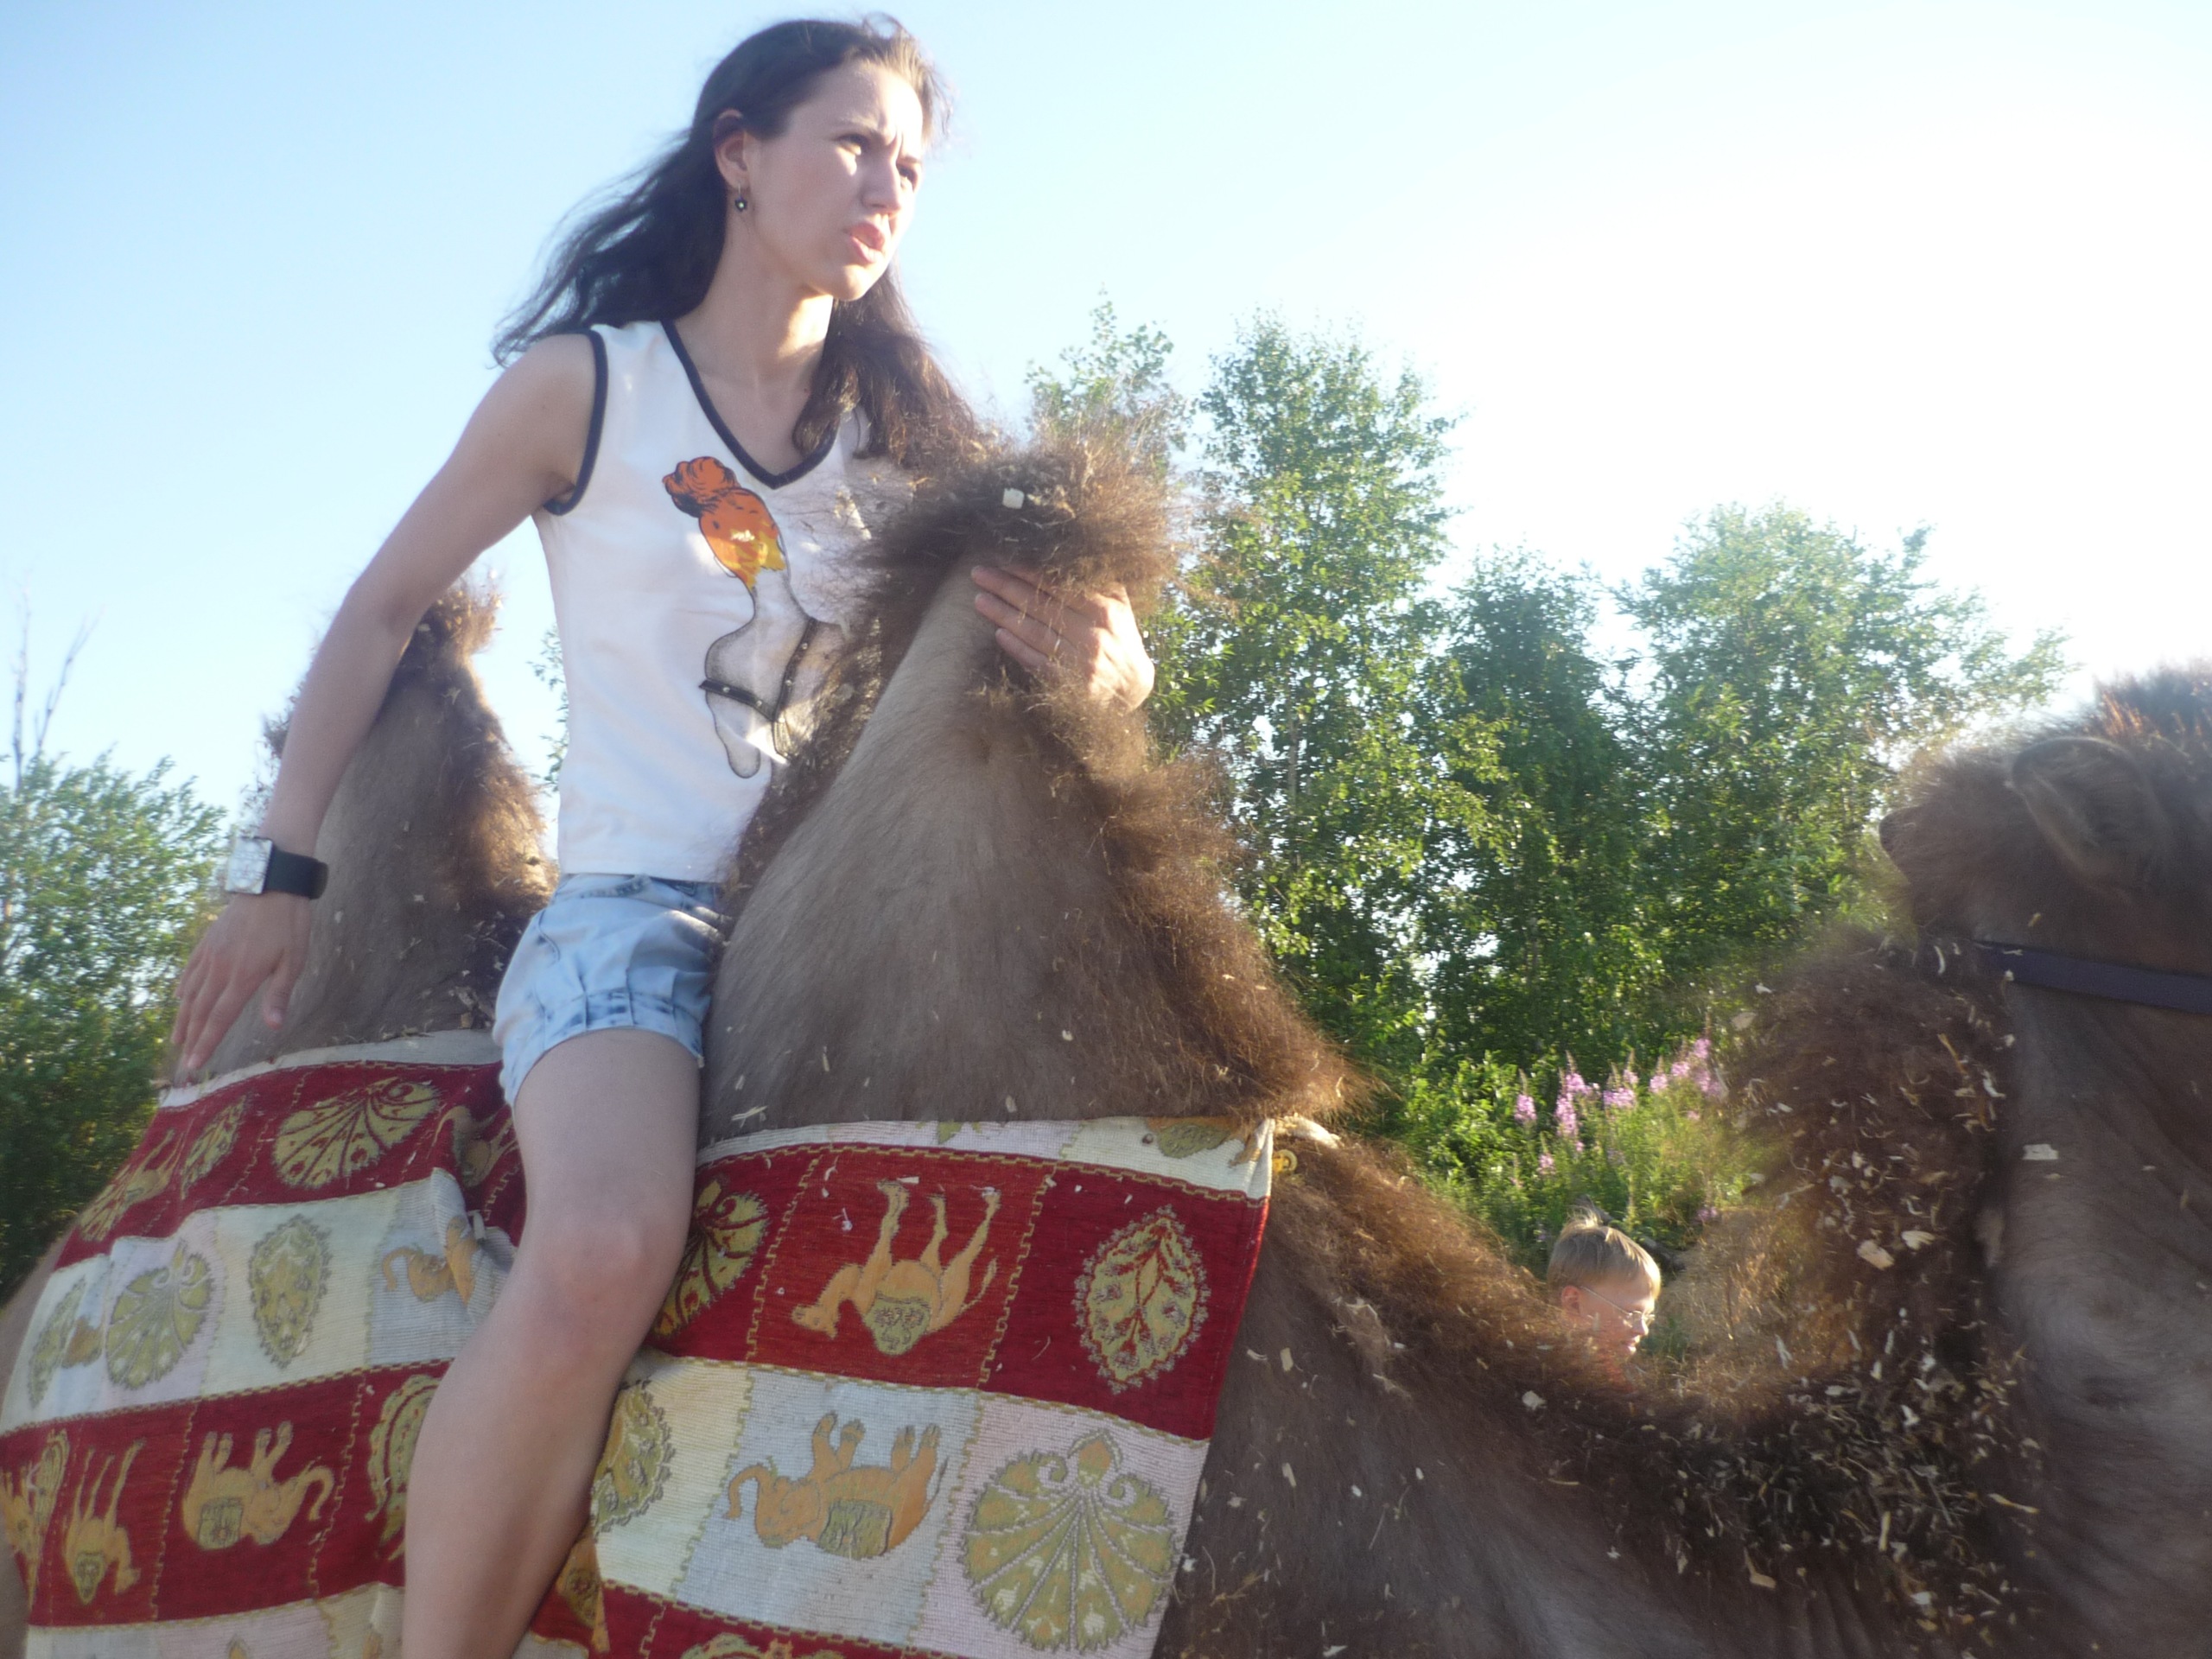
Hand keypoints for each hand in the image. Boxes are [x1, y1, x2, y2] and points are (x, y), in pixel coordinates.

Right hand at [170, 892, 311, 1075]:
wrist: (269, 884)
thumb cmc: (288, 924)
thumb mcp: (293, 961)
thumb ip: (279, 994)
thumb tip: (273, 1026)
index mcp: (242, 979)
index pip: (220, 1019)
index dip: (206, 1043)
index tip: (193, 1063)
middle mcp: (220, 970)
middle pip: (200, 1011)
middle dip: (191, 1038)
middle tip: (182, 1062)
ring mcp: (209, 955)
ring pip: (190, 993)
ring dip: (182, 1018)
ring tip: (176, 1038)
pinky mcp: (207, 942)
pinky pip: (189, 970)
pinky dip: (182, 988)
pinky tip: (177, 998)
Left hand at [970, 565, 1154, 710]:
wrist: (1131, 688)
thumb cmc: (1120, 638)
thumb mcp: (1120, 607)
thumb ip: (1100, 582)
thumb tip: (1071, 551)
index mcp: (1106, 611)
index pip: (1060, 586)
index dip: (1029, 572)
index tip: (1003, 560)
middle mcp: (1093, 636)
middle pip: (1041, 606)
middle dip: (1006, 587)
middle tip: (979, 574)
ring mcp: (1080, 663)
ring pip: (1035, 633)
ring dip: (1003, 615)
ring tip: (979, 600)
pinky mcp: (1068, 684)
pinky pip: (1036, 662)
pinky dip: (1016, 648)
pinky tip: (998, 633)